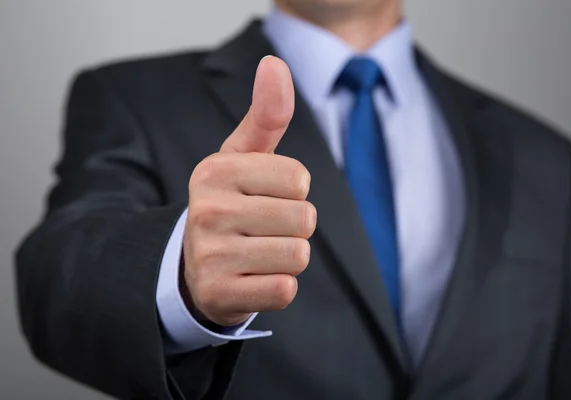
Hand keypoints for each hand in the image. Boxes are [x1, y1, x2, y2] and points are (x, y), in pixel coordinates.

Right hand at [182, 56, 316, 326]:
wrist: (195, 268)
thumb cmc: (231, 204)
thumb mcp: (243, 159)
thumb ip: (265, 114)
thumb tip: (274, 62)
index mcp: (216, 171)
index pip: (299, 178)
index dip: (294, 191)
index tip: (265, 196)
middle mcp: (207, 210)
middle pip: (304, 218)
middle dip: (294, 227)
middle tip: (263, 230)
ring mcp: (210, 255)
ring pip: (298, 255)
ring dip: (288, 257)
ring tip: (258, 253)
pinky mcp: (220, 294)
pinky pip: (284, 289)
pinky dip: (277, 287)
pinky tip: (252, 279)